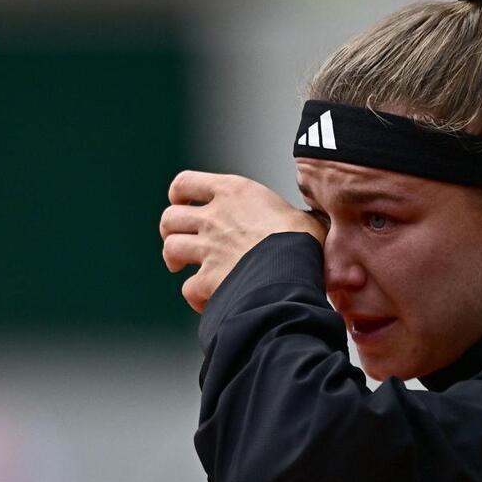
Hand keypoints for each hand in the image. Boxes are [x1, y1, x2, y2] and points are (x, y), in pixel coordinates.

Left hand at [160, 171, 326, 312]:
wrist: (294, 272)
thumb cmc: (304, 242)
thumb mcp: (302, 215)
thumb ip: (292, 216)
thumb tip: (312, 224)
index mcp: (234, 192)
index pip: (185, 183)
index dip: (179, 194)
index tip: (183, 202)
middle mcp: (214, 217)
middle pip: (170, 217)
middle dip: (171, 230)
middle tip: (183, 239)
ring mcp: (208, 249)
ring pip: (170, 249)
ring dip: (175, 259)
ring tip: (184, 267)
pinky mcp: (208, 280)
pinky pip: (188, 289)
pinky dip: (196, 296)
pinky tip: (208, 299)